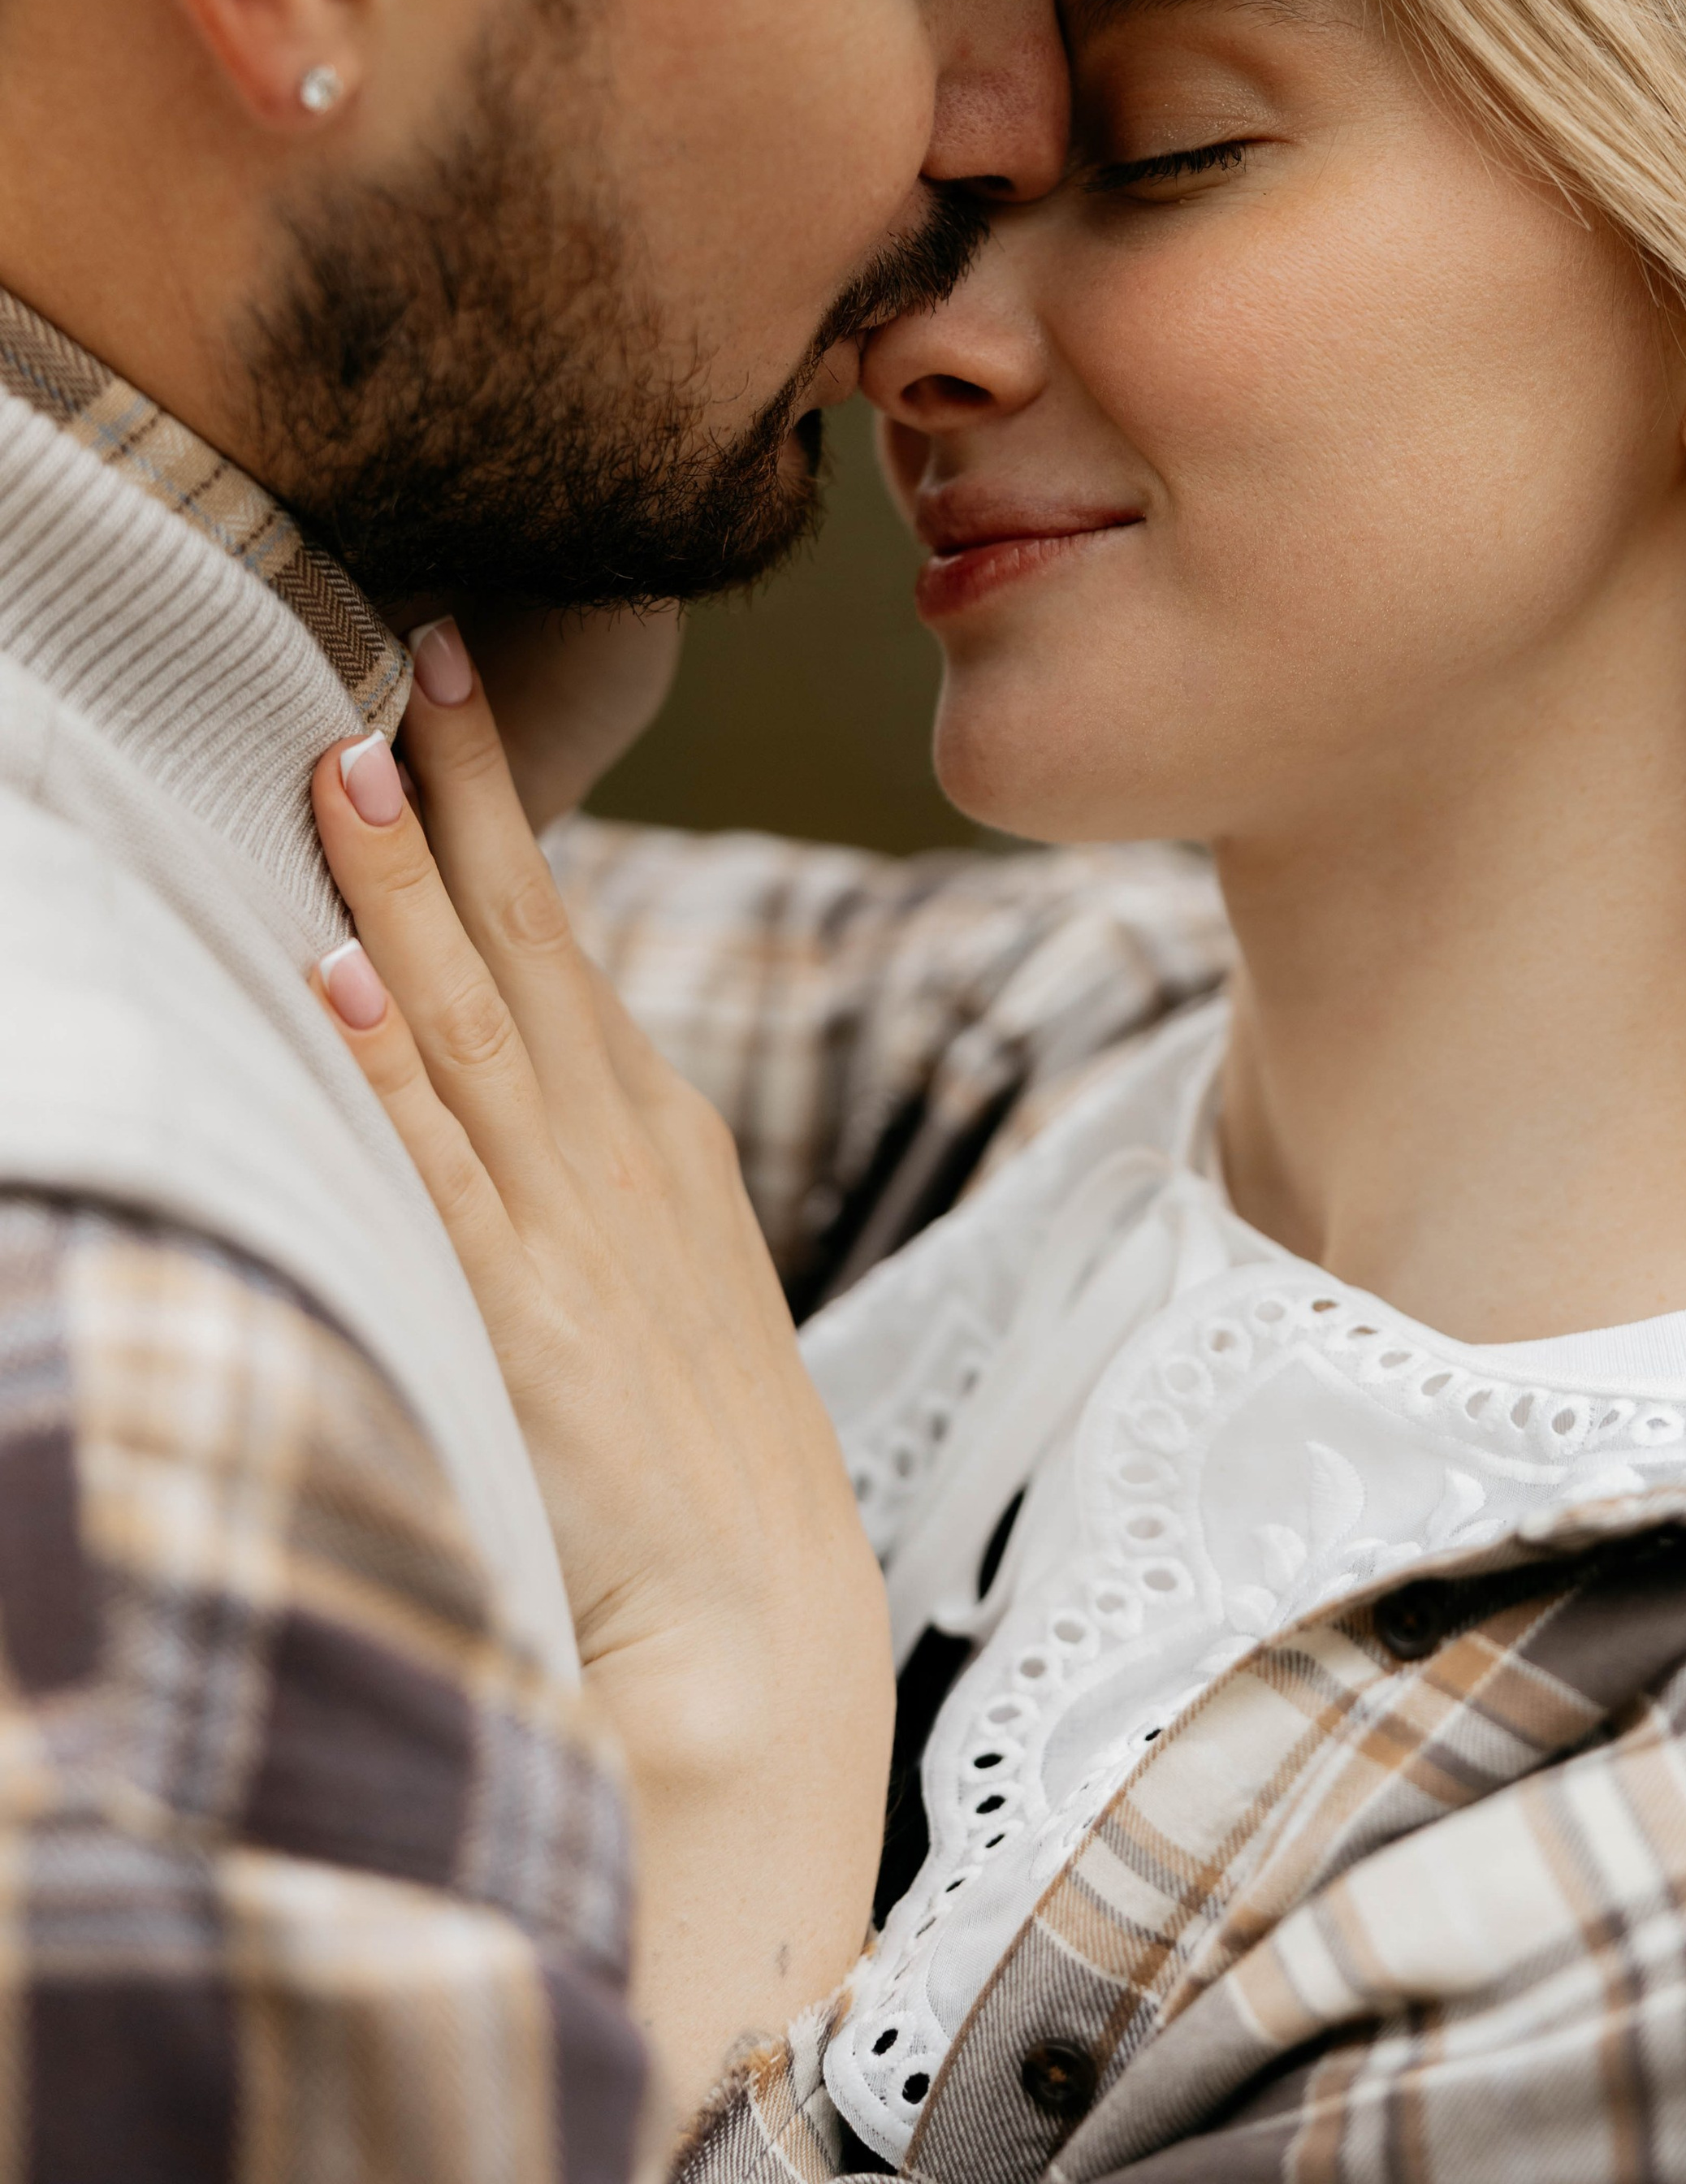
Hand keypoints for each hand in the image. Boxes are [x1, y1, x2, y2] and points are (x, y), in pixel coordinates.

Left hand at [308, 644, 891, 2120]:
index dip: (500, 798)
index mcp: (649, 1124)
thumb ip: (585, 1151)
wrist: (757, 1632)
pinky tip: (335, 986)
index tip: (443, 677)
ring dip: (405, 889)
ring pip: (469, 1022)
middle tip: (403, 645)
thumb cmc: (699, 1453)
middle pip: (520, 935)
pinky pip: (440, 1175)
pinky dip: (389, 1075)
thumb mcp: (658, 1261)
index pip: (554, 928)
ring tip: (345, 762)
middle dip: (461, 789)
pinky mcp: (528, 1322)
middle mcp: (615, 1147)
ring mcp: (573, 1226)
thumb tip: (489, 1053)